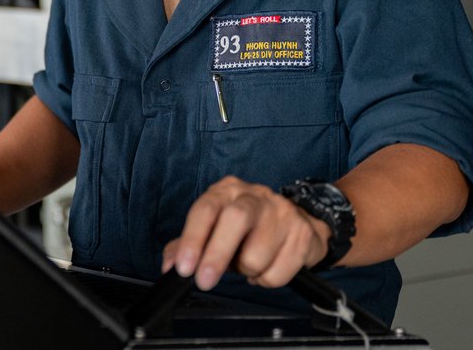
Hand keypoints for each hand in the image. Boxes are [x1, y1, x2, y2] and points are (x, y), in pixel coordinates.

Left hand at [161, 175, 329, 290]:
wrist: (301, 221)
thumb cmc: (249, 227)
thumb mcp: (216, 228)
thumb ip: (189, 244)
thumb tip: (170, 265)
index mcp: (227, 191)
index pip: (206, 210)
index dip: (192, 239)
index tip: (185, 268)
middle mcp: (255, 196)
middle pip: (235, 220)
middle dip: (216, 255)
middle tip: (205, 281)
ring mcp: (282, 212)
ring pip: (256, 255)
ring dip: (247, 271)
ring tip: (249, 263)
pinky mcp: (302, 233)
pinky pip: (278, 273)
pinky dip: (268, 279)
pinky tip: (269, 265)